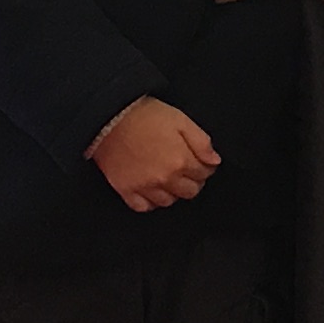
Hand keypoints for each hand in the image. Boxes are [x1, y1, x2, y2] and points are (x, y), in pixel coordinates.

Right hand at [90, 95, 218, 210]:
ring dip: (173, 192)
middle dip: (193, 181)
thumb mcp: (180, 119)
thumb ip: (202, 142)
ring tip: (169, 179)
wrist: (109, 116)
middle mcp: (165, 178)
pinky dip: (150, 202)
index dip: (205, 166)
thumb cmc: (144, 115)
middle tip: (186, 170)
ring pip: (169, 202)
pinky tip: (152, 190)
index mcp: (181, 160)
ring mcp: (145, 187)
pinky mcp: (126, 190)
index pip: (204, 173)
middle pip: (190, 191)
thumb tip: (214, 160)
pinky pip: (144, 207)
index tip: (200, 162)